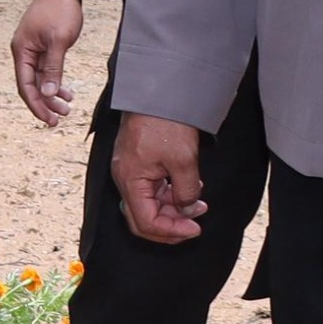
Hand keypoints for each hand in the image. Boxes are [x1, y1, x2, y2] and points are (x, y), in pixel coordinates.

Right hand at [11, 0, 86, 126]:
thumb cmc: (59, 10)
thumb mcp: (59, 41)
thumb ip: (53, 68)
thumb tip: (48, 93)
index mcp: (22, 51)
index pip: (25, 86)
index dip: (36, 105)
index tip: (49, 120)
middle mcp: (23, 52)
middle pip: (31, 86)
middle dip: (45, 103)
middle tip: (60, 119)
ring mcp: (33, 50)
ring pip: (40, 80)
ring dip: (52, 95)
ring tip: (67, 108)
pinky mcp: (43, 47)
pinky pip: (46, 71)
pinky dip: (56, 82)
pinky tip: (67, 91)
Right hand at [111, 113, 207, 243]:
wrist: (157, 92)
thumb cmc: (165, 121)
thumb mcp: (184, 160)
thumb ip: (186, 191)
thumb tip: (186, 208)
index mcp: (130, 180)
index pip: (146, 222)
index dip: (171, 231)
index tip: (194, 229)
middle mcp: (124, 179)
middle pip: (142, 218)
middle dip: (170, 225)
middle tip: (194, 224)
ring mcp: (129, 171)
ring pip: (148, 204)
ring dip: (172, 209)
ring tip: (197, 203)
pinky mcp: (137, 164)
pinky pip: (150, 190)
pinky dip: (169, 195)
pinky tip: (186, 188)